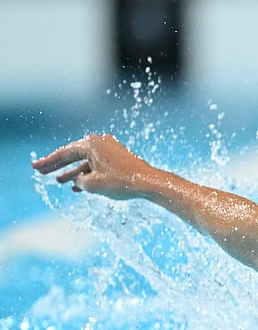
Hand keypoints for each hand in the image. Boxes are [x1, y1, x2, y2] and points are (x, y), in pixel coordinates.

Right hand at [31, 134, 156, 200]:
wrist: (149, 183)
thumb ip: (79, 180)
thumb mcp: (92, 184)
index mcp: (90, 144)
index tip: (35, 168)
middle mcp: (100, 142)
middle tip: (40, 171)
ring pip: (85, 162)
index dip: (48, 162)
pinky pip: (97, 167)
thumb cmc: (121, 182)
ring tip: (58, 181)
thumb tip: (78, 180)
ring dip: (72, 172)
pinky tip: (76, 186)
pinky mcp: (118, 159)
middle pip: (73, 155)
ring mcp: (110, 150)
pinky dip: (87, 175)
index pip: (64, 153)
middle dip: (57, 165)